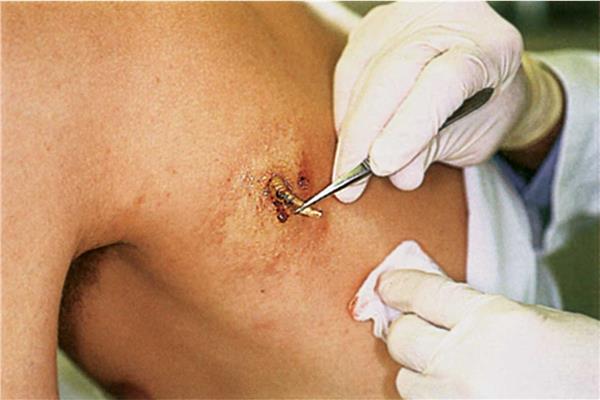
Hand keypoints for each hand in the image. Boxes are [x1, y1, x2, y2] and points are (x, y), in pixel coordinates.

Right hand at [333, 2, 561, 201]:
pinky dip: (344, 108)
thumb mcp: (474, 139)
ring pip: (364, 71)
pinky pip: (348, 69)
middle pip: (393, 72)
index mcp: (488, 48)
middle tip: (348, 179)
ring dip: (350, 126)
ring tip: (346, 167)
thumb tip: (392, 173)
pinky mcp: (376, 24)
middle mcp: (449, 19)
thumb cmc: (485, 109)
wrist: (486, 74)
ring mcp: (408, 16)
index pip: (443, 82)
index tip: (381, 166)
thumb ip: (434, 151)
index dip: (408, 127)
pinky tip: (348, 137)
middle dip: (365, 133)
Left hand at [377, 270, 599, 398]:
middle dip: (406, 329)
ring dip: (422, 372)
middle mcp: (470, 361)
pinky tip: (460, 392)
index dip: (399, 285)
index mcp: (494, 321)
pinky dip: (436, 399)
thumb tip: (434, 310)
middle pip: (402, 337)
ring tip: (452, 370)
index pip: (423, 293)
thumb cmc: (588, 367)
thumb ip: (480, 313)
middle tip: (417, 327)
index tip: (388, 284)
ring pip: (407, 381)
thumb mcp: (535, 321)